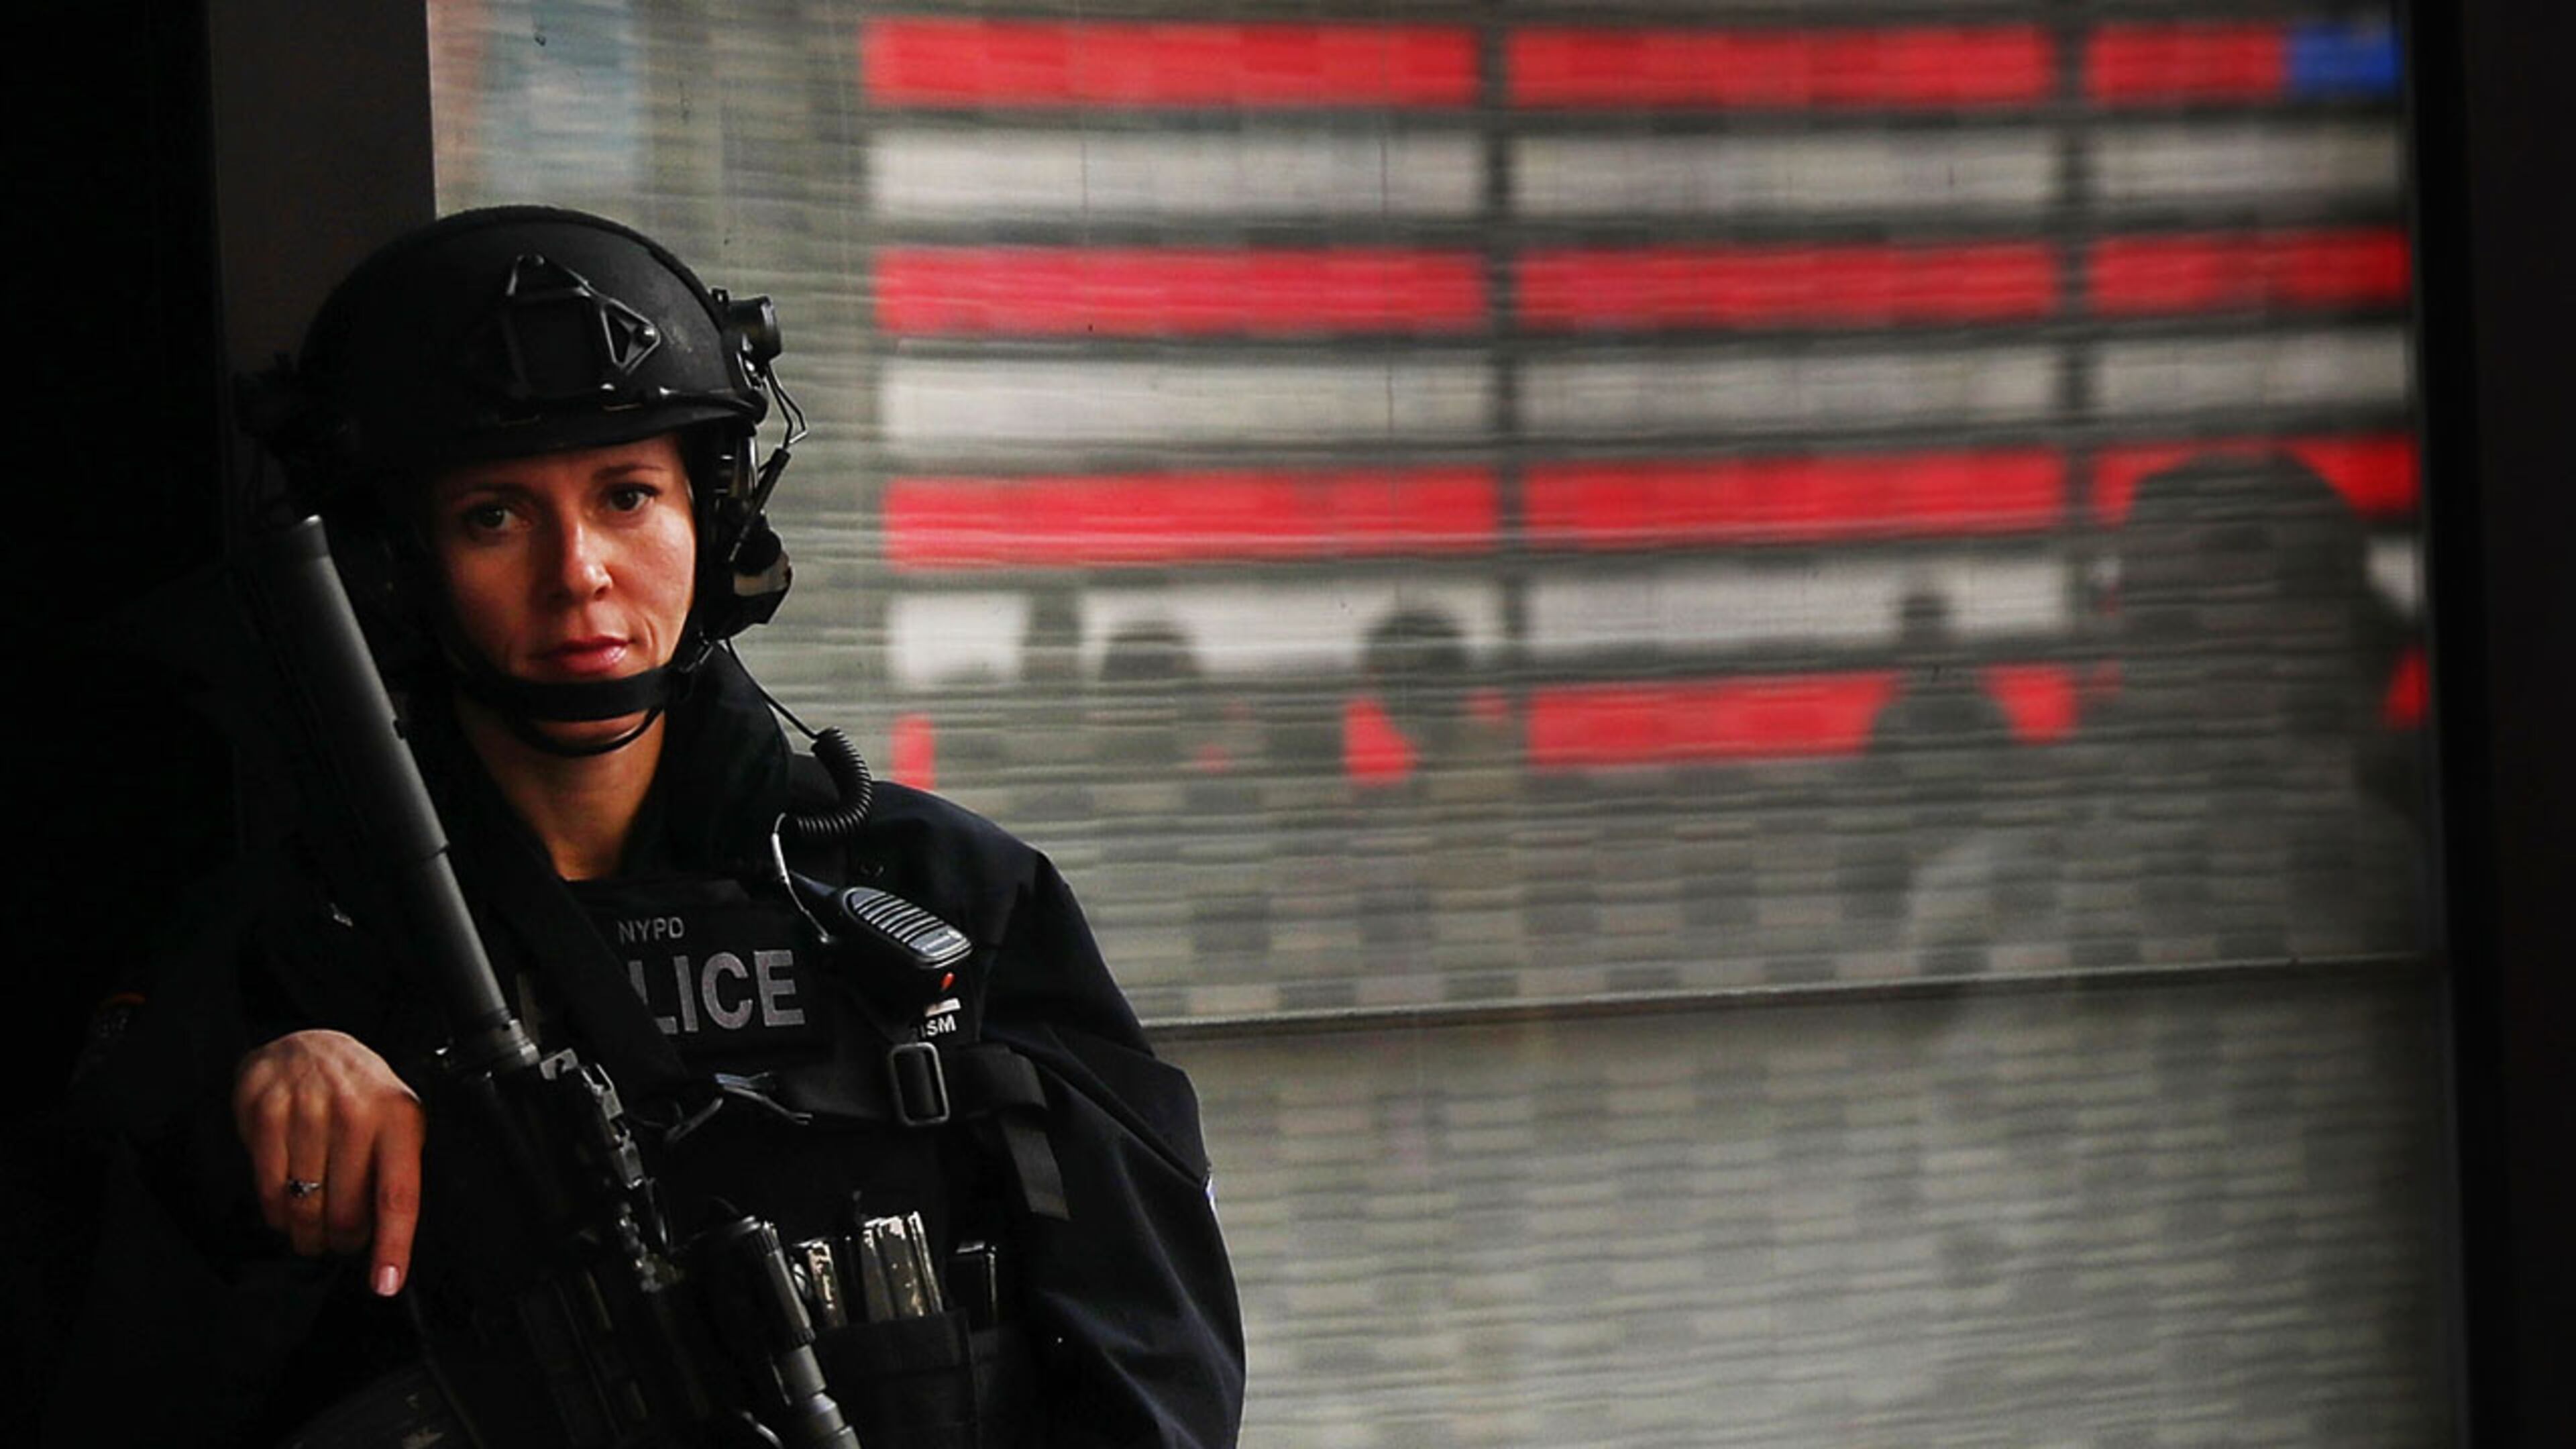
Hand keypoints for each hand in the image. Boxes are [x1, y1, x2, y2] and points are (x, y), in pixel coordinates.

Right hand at [232, 1029, 423, 1295]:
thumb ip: (395, 1171)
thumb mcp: (395, 1121)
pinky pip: (269, 1188)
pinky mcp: (266, 1112)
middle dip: (343, 1240)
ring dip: (307, 1232)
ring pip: (305, 1205)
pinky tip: (285, 1210)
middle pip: (347, 1209)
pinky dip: (277, 1212)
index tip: (386, 1283)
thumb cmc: (360, 1094)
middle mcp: (355, 1112)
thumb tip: (389, 1240)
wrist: (310, 1044)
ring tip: (312, 1232)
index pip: (398, 1194)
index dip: (392, 1246)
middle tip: (340, 1242)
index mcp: (399, 1118)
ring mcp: (307, 1110)